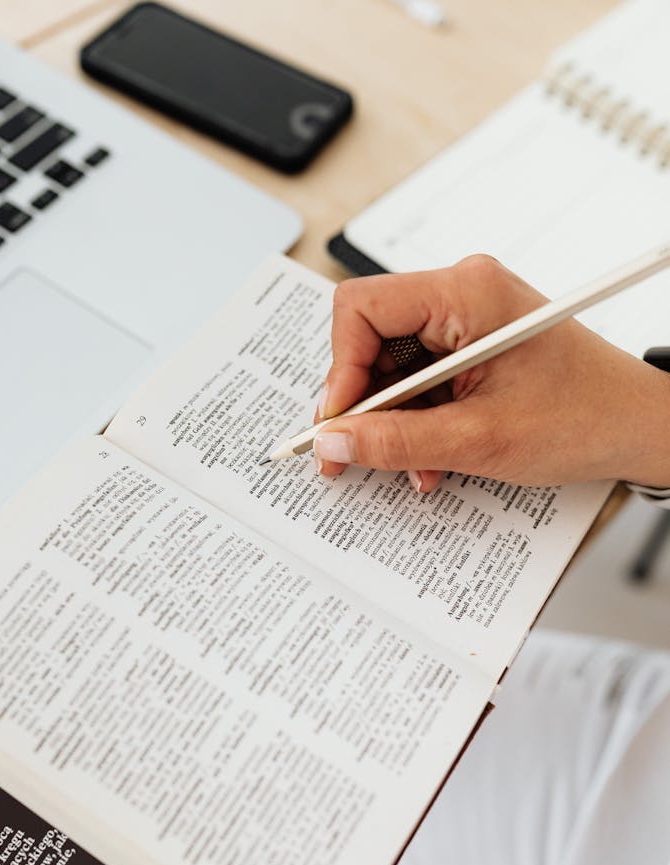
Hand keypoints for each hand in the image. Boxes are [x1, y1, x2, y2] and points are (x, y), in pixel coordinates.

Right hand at [313, 255, 669, 491]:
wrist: (637, 427)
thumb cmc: (585, 417)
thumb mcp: (479, 439)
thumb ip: (396, 441)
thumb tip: (334, 441)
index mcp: (466, 292)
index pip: (361, 308)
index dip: (339, 370)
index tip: (338, 423)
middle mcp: (463, 293)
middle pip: (372, 339)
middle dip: (365, 404)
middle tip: (354, 453)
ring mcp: (468, 318)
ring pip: (394, 366)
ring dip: (395, 422)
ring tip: (414, 466)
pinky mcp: (473, 344)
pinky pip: (422, 378)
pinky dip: (419, 420)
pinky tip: (433, 456)